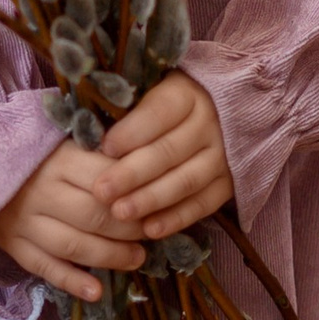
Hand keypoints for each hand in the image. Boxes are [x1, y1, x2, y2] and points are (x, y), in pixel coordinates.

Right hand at [0, 140, 146, 301]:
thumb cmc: (31, 149)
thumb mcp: (61, 138)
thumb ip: (95, 151)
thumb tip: (141, 161)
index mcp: (58, 159)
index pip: (105, 180)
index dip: (134, 194)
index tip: (155, 201)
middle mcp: (42, 192)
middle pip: (94, 216)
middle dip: (129, 229)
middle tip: (151, 233)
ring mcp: (25, 223)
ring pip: (74, 245)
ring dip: (110, 256)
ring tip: (137, 259)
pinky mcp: (14, 246)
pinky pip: (46, 268)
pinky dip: (72, 281)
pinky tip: (97, 292)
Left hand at [90, 71, 232, 238]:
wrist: (220, 115)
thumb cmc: (166, 104)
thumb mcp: (152, 90)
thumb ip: (128, 107)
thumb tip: (90, 129)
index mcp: (188, 94)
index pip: (160, 112)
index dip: (132, 131)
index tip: (105, 148)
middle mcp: (210, 123)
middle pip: (169, 151)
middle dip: (132, 173)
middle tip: (101, 191)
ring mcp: (223, 156)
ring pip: (186, 181)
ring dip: (151, 199)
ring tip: (120, 212)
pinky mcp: (229, 183)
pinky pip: (204, 205)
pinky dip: (177, 219)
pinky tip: (149, 229)